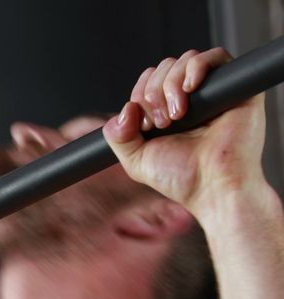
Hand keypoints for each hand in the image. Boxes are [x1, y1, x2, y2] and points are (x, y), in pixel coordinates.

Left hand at [103, 48, 267, 216]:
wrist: (213, 187)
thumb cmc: (182, 178)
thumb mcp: (136, 159)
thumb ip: (117, 136)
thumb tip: (124, 110)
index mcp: (167, 112)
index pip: (148, 81)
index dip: (139, 94)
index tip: (144, 124)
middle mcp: (191, 100)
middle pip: (164, 67)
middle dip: (153, 92)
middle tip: (162, 123)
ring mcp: (213, 93)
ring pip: (185, 60)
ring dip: (171, 84)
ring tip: (177, 115)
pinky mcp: (237, 88)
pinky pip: (216, 56)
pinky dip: (196, 67)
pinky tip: (189, 90)